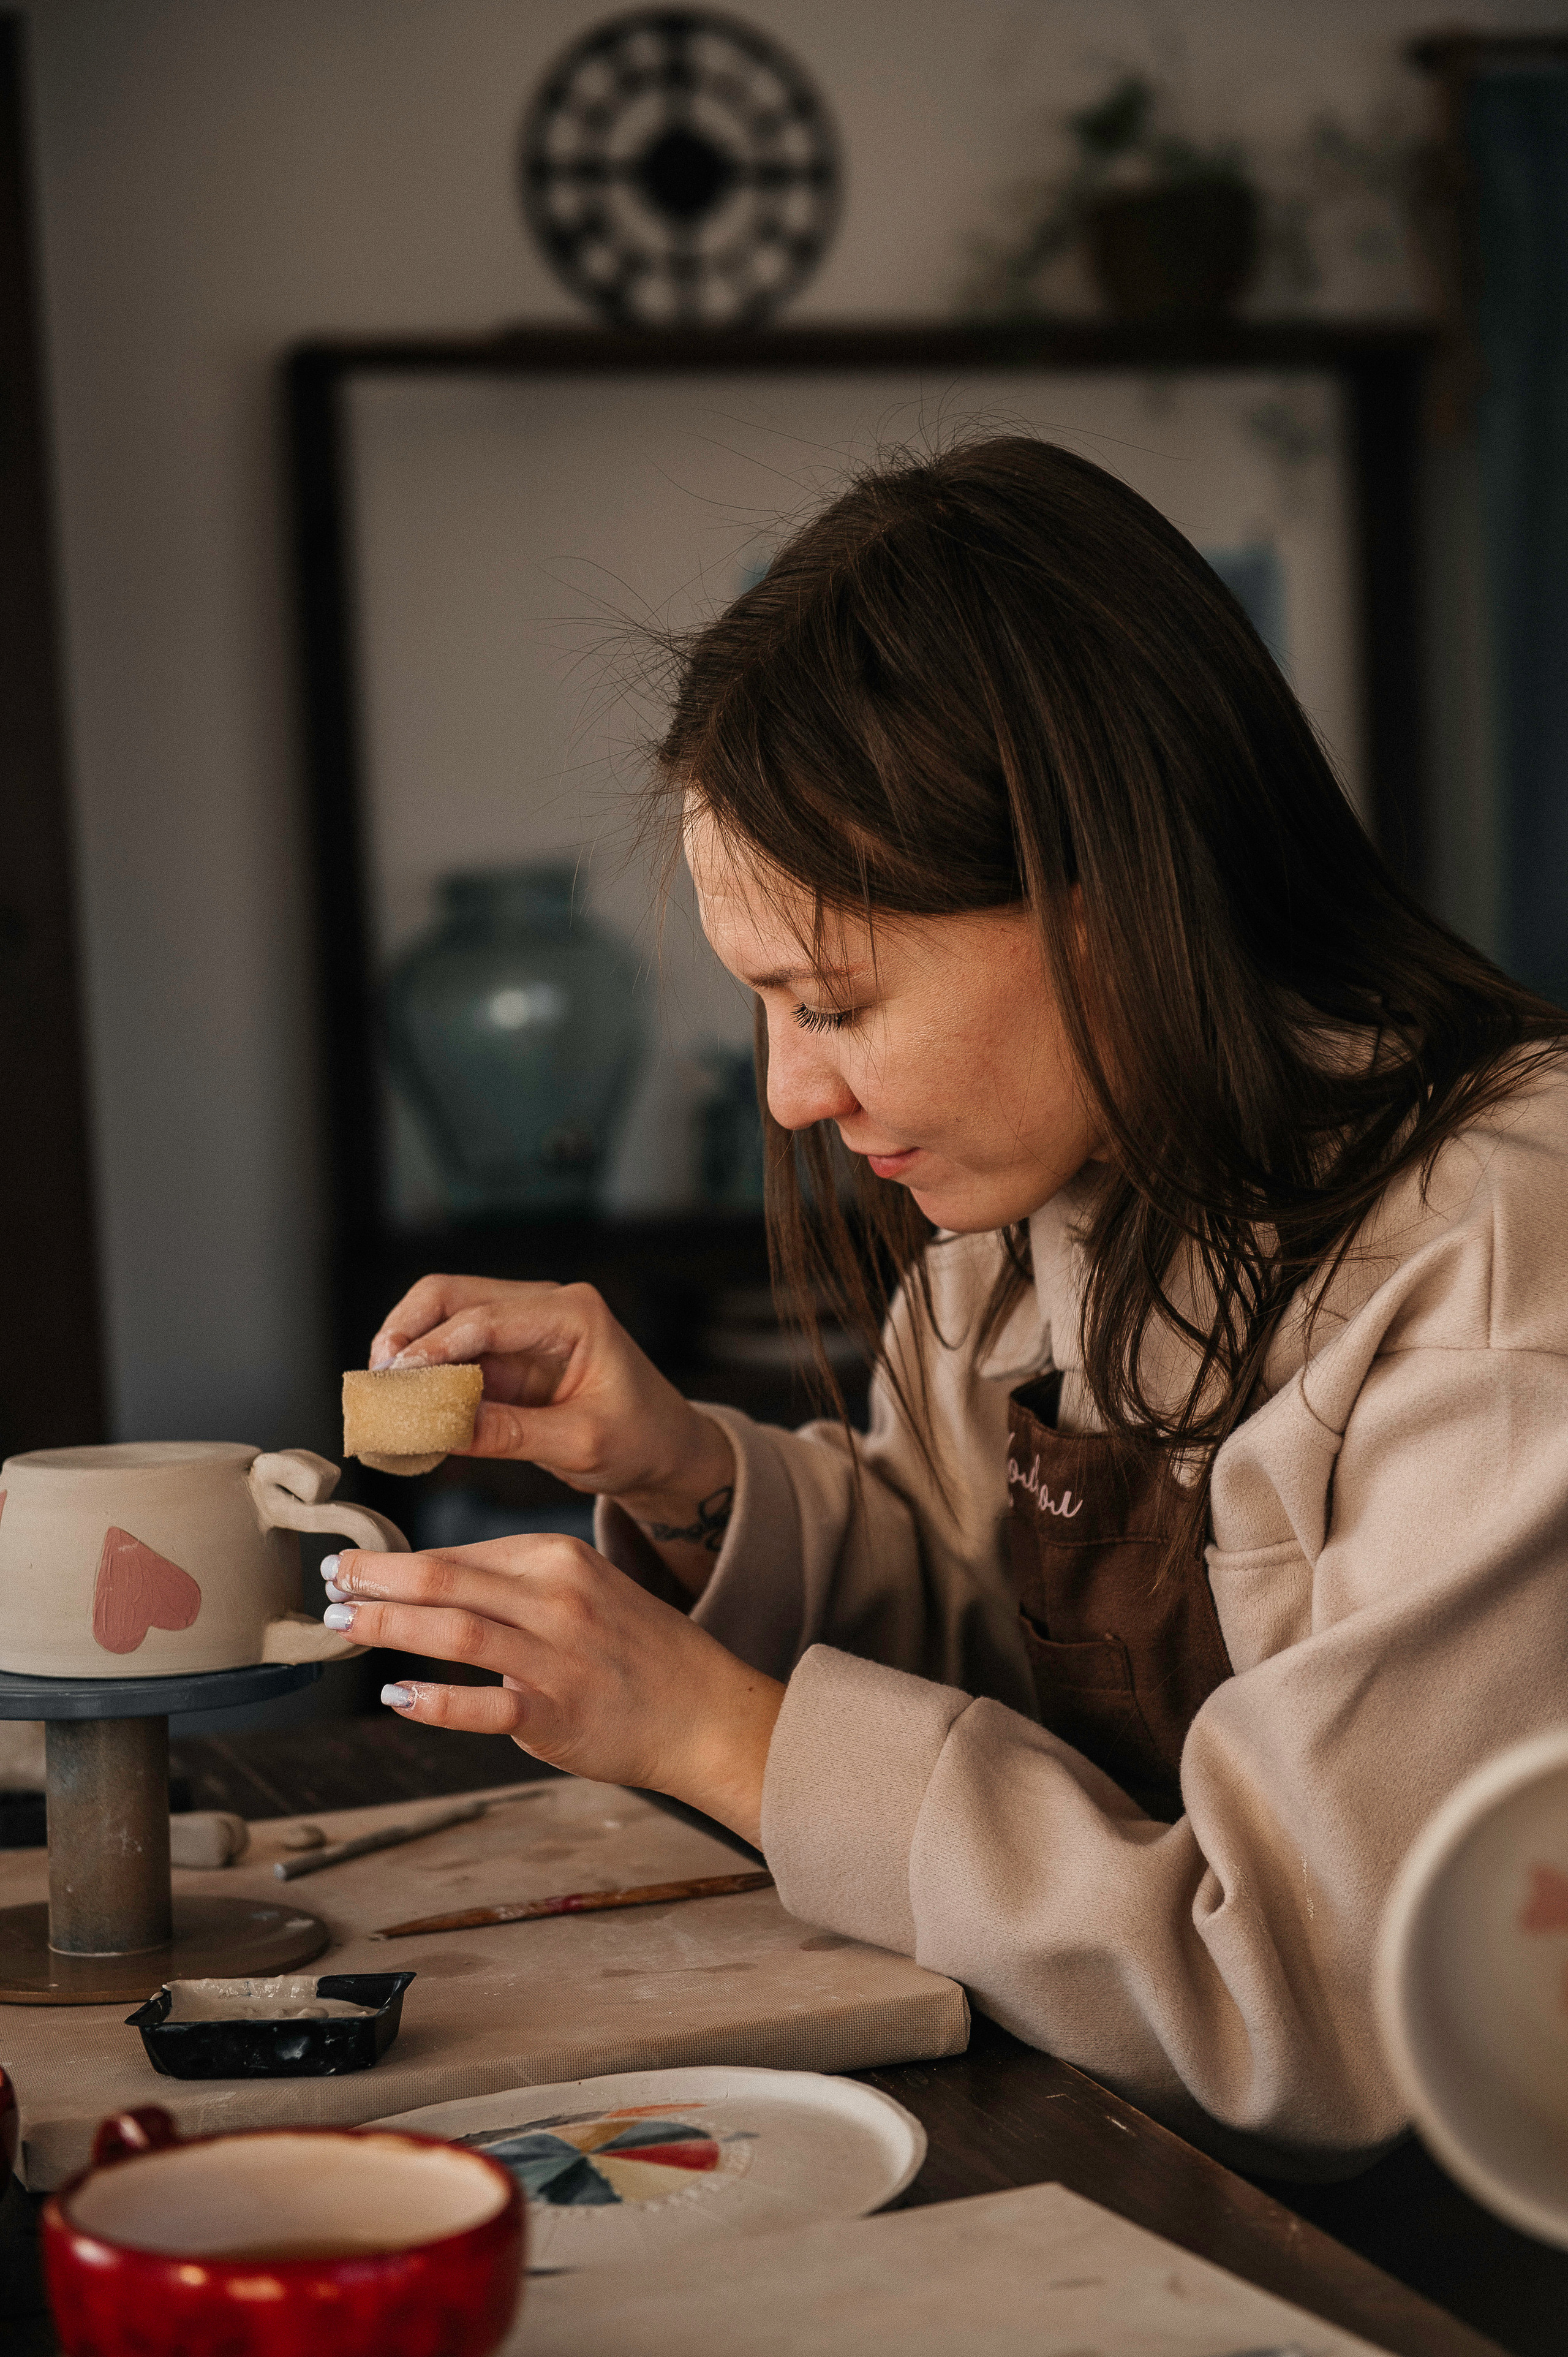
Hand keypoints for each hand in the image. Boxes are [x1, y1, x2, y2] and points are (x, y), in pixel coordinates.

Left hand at [319, 1537, 781, 1844]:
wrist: (703, 1710)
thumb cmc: (637, 1650)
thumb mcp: (584, 1589)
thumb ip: (516, 1585)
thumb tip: (432, 1587)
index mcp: (557, 1559)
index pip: (459, 1554)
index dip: (395, 1560)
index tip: (352, 1566)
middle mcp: (555, 1599)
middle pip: (445, 1578)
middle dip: (376, 1578)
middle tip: (330, 1582)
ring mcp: (556, 1657)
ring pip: (455, 1632)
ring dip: (389, 1627)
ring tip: (344, 1625)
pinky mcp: (556, 1714)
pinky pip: (484, 1705)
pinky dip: (434, 1701)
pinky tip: (396, 1696)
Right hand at [369, 1274, 734, 1537]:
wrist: (664, 1451)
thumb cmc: (640, 1440)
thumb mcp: (581, 1445)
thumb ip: (512, 1435)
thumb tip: (442, 1430)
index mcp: (574, 1314)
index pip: (485, 1316)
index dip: (434, 1346)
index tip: (396, 1380)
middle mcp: (544, 1306)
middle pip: (451, 1295)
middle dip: (406, 1332)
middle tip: (377, 1379)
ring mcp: (521, 1326)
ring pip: (442, 1317)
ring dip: (407, 1351)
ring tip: (382, 1396)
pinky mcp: (506, 1354)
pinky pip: (451, 1352)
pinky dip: (423, 1375)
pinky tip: (405, 1408)